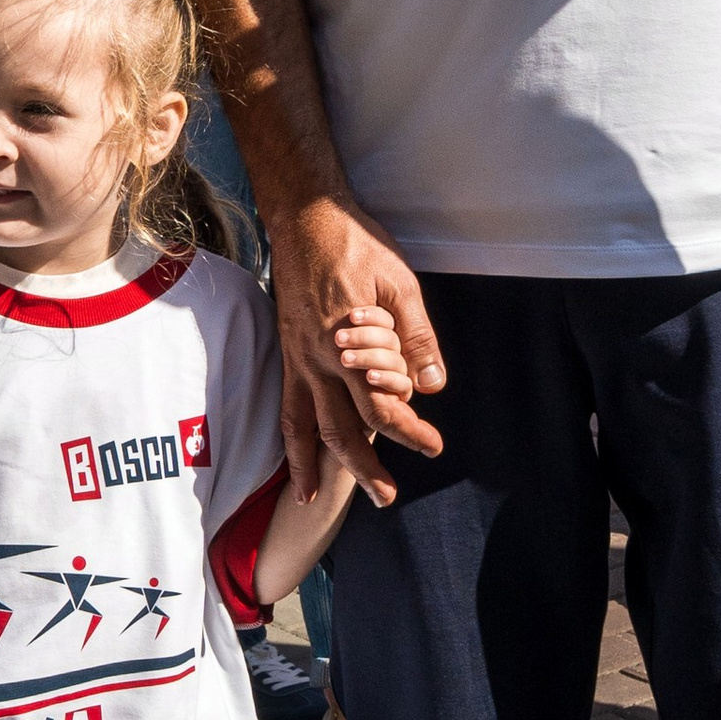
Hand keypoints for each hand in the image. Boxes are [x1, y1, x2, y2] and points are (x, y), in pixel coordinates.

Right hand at [273, 201, 444, 507]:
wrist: (305, 217)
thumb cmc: (356, 244)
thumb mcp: (400, 283)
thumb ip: (417, 337)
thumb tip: (434, 385)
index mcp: (349, 342)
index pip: (381, 401)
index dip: (409, 428)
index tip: (433, 446)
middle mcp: (318, 358)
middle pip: (341, 426)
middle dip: (364, 466)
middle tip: (386, 497)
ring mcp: (298, 358)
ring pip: (305, 425)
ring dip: (315, 466)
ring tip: (317, 502)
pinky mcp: (288, 353)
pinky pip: (286, 408)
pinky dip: (290, 442)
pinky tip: (296, 464)